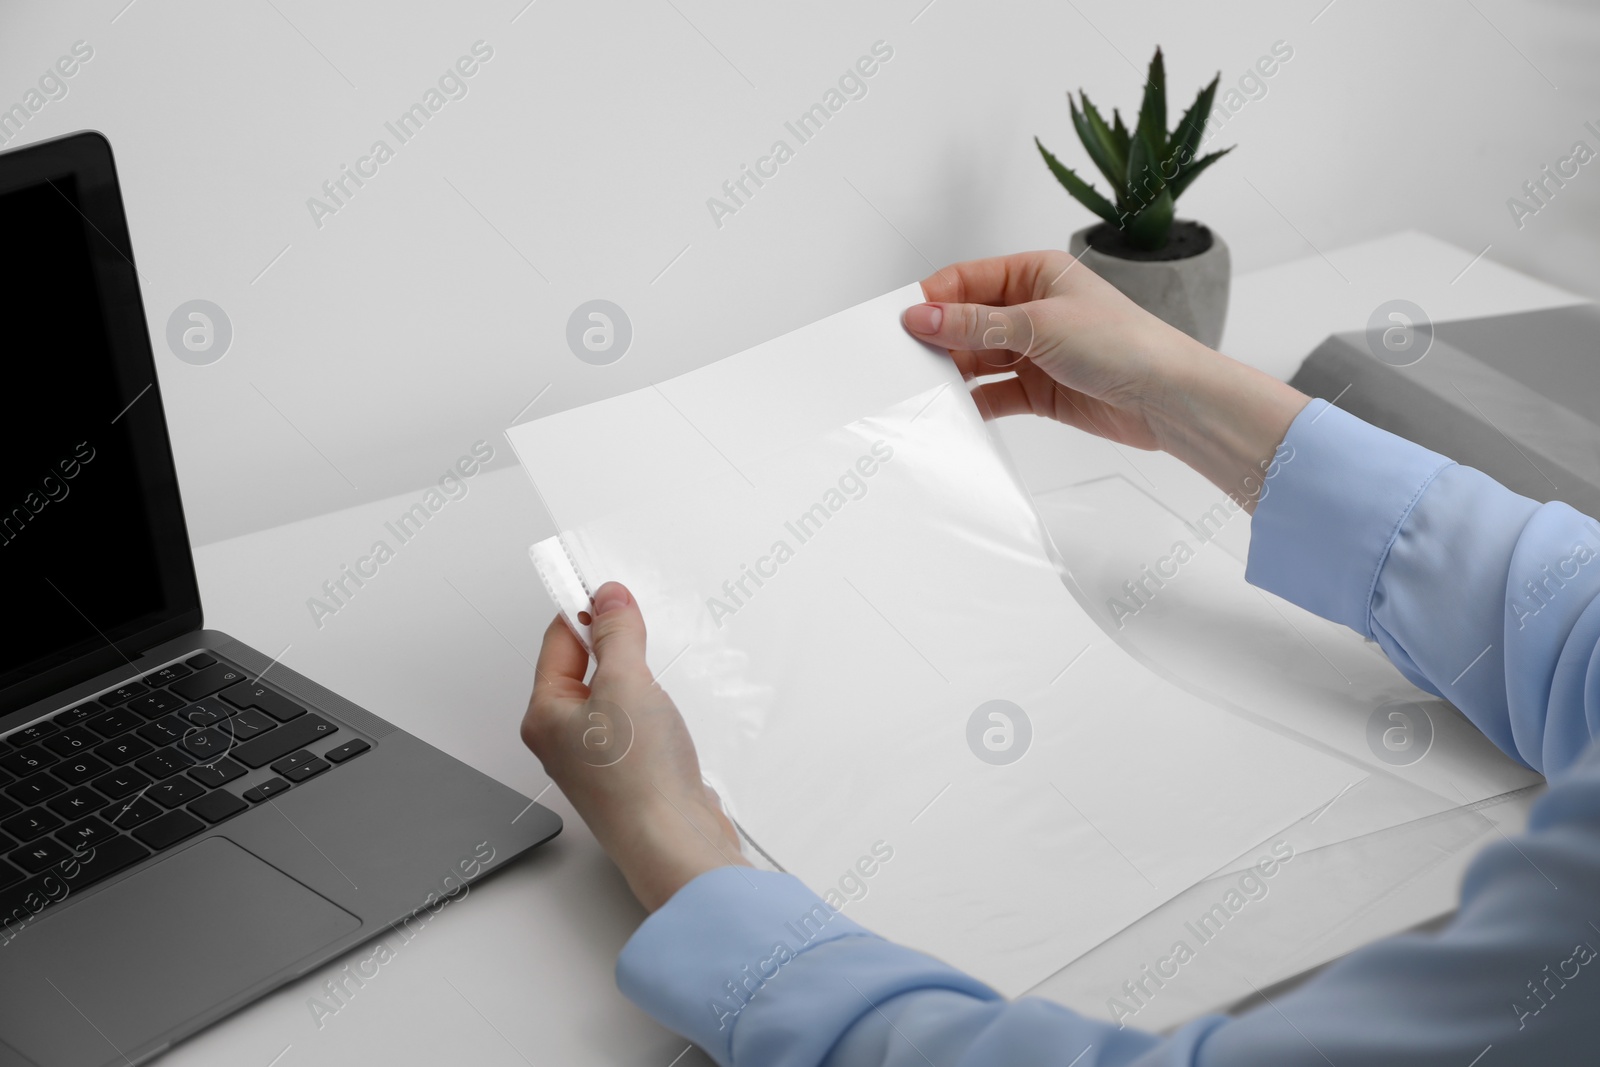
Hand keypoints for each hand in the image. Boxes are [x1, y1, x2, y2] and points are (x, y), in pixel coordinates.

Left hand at [521, 581, 748, 911]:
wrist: (674, 844)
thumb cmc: (638, 783)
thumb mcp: (626, 683)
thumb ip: (617, 634)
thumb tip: (609, 599)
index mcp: (545, 715)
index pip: (559, 640)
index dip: (586, 608)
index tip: (609, 587)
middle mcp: (564, 737)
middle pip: (586, 665)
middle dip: (617, 643)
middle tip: (638, 625)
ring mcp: (597, 756)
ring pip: (615, 693)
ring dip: (639, 676)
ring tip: (656, 675)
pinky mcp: (631, 770)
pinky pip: (637, 719)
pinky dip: (654, 706)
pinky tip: (670, 711)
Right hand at [902, 249, 1309, 510]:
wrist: (1168, 398)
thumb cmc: (1124, 344)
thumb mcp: (1038, 324)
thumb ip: (975, 324)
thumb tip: (922, 316)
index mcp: (1036, 272)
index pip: (967, 280)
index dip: (933, 300)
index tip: (901, 322)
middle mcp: (1033, 308)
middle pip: (968, 320)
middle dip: (940, 339)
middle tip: (906, 359)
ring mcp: (1035, 350)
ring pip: (978, 358)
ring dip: (954, 372)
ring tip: (926, 387)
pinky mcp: (1039, 390)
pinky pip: (993, 393)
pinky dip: (974, 401)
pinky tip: (955, 409)